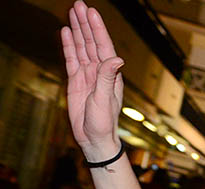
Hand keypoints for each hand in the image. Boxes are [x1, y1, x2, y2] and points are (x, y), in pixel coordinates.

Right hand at [60, 1, 122, 161]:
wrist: (94, 138)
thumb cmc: (104, 122)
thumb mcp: (105, 99)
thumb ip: (108, 78)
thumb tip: (117, 58)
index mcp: (111, 74)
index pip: (103, 46)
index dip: (97, 28)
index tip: (91, 12)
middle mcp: (100, 71)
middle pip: (91, 42)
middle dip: (86, 23)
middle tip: (79, 4)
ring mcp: (88, 75)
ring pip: (81, 47)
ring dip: (77, 30)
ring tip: (72, 12)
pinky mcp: (76, 81)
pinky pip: (72, 59)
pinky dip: (69, 45)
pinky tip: (66, 32)